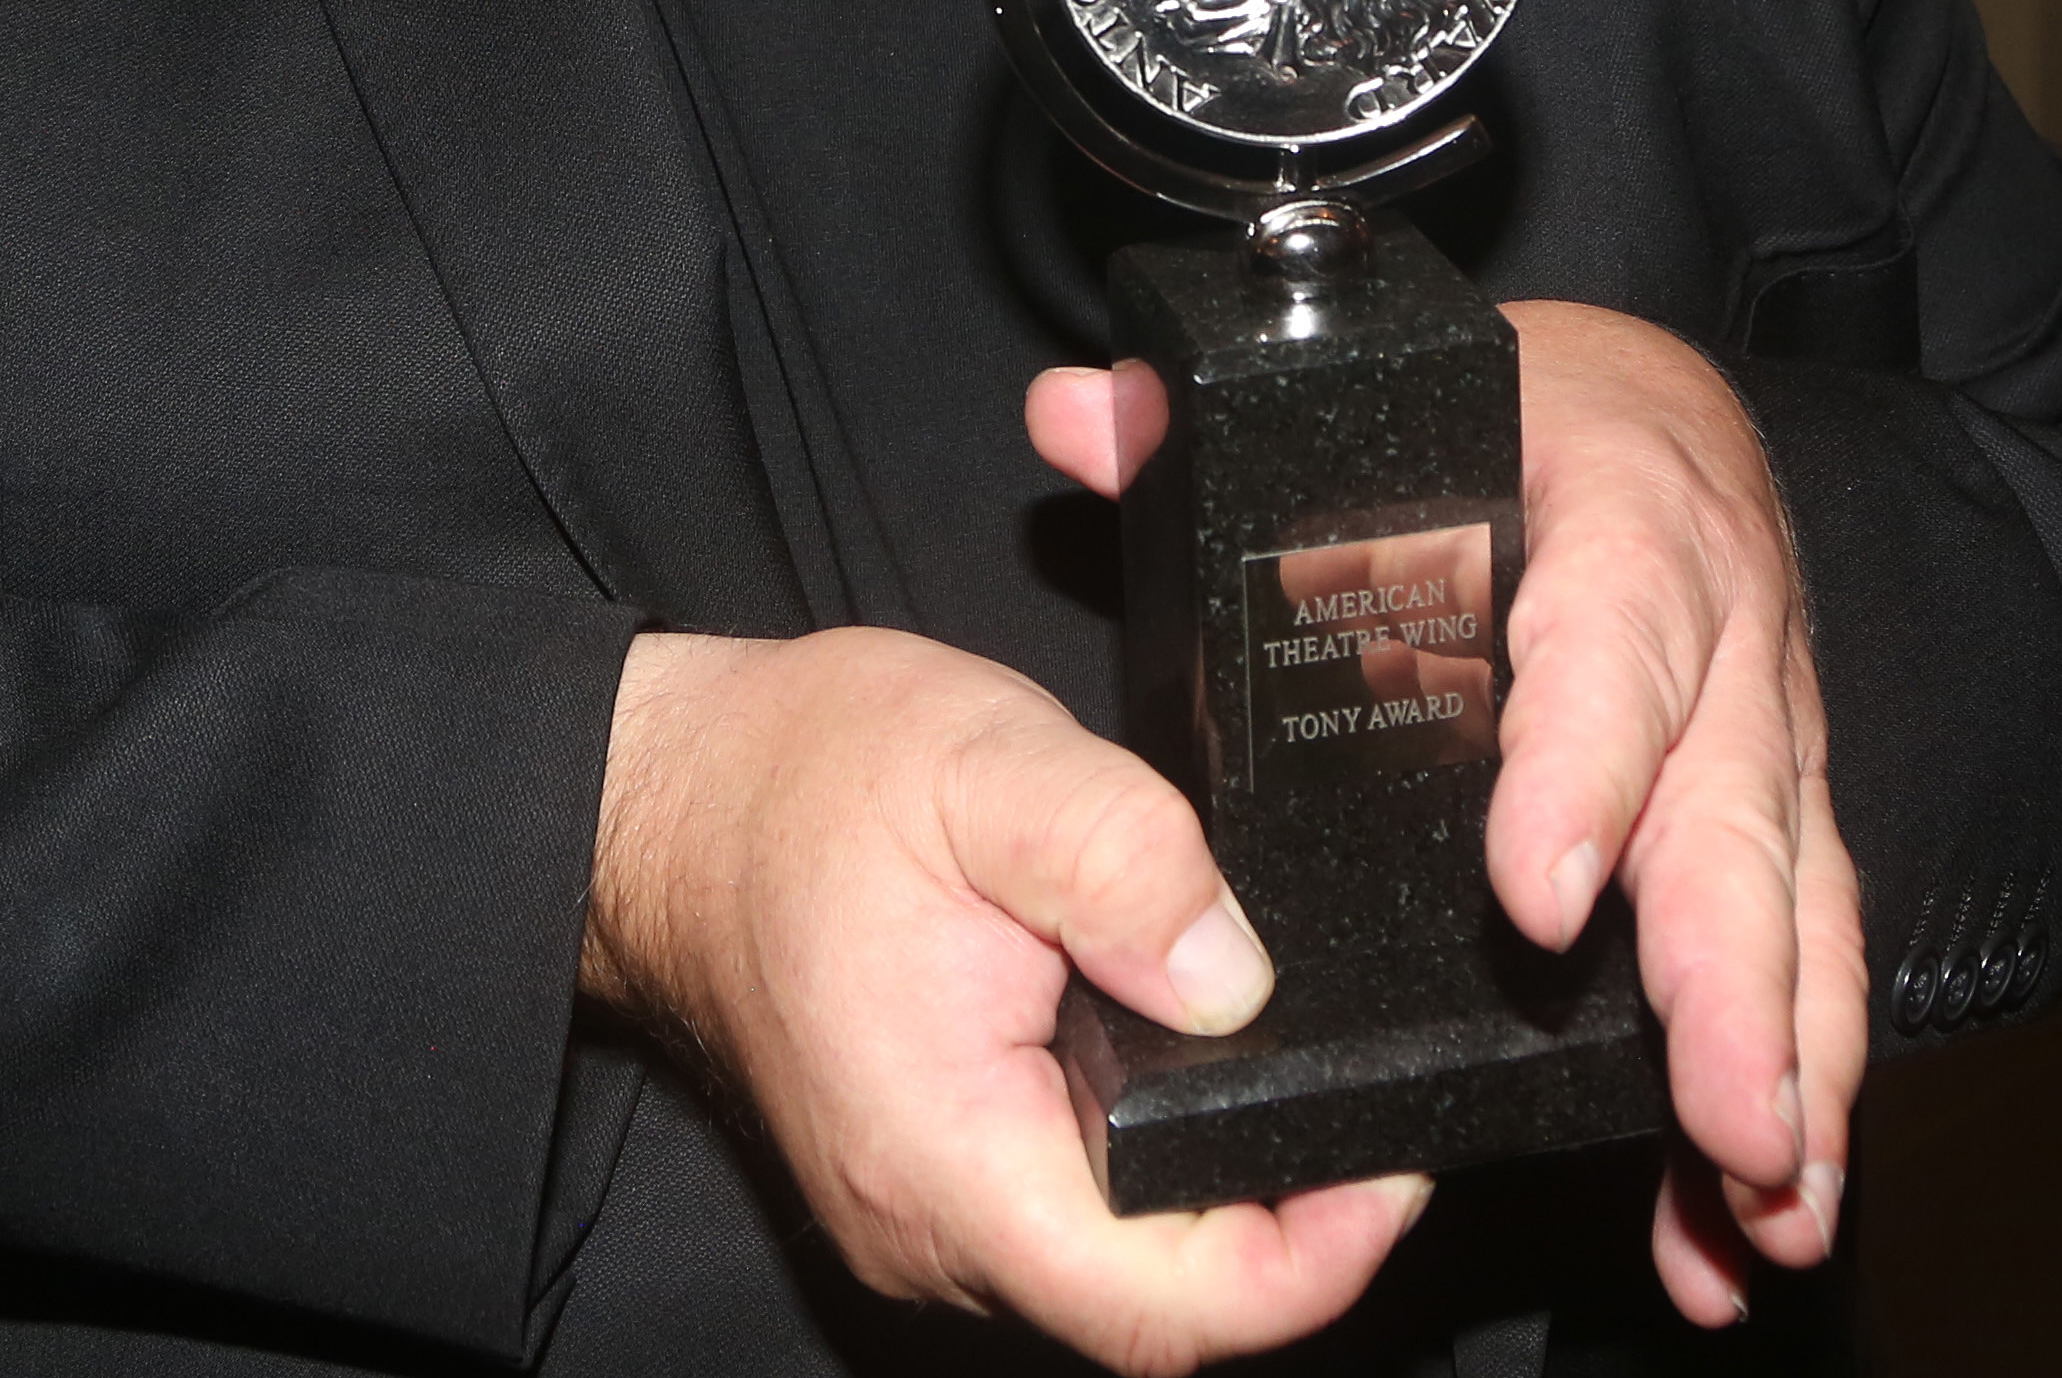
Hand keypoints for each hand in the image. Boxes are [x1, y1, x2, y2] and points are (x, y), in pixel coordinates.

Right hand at [587, 628, 1429, 1372]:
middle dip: (1285, 1221)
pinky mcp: (930, 1172)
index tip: (1390, 1166)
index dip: (1307, 1262)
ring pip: (1116, 1261)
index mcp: (944, 1155)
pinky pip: (1072, 1208)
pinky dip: (1151, 1161)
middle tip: (1371, 1099)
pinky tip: (1189, 1062)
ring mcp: (925, 1211)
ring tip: (1292, 1072)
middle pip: (1154, 1299)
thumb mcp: (977, 759)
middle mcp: (930, 1225)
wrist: (670, 796)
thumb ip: (1120, 854)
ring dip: (1217, 1193)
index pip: (1162, 1303)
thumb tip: (1238, 973)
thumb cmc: (799, 776)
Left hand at [1027, 307, 1866, 1327]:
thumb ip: (1212, 427)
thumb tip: (1073, 417)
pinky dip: (1792, 1078)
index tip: (1536, 894)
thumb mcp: (1392, 393)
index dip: (1581, 767)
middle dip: (1727, 978)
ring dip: (1780, 1059)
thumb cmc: (1522, 415)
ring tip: (1761, 1200)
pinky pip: (1797, 946)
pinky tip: (1759, 1207)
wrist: (1651, 408)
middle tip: (1718, 1120)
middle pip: (1730, 808)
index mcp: (1620, 514)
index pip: (1609, 634)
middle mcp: (1719, 631)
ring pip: (1789, 899)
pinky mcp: (1772, 809)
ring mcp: (1762, 732)